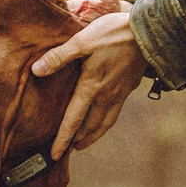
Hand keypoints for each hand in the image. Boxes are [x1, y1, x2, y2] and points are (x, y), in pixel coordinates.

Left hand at [32, 0, 147, 157]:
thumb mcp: (81, 41)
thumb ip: (59, 57)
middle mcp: (106, 96)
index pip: (74, 120)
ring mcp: (120, 93)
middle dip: (78, 140)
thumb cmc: (113, 34)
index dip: (63, 138)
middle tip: (67, 151)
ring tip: (83, 142)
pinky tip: (103, 119)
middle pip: (90, 126)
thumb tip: (36, 71)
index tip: (55, 154)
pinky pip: (115, 112)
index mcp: (91, 87)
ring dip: (93, 135)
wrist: (149, 32)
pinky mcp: (130, 86)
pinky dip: (105, 122)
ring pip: (105, 122)